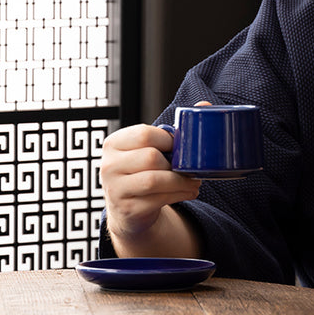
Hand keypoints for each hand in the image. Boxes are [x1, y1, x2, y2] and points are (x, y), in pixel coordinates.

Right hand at [100, 123, 201, 241]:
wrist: (128, 209)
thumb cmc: (143, 172)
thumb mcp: (149, 149)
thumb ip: (172, 129)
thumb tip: (204, 105)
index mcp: (114, 143)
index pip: (144, 134)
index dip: (168, 140)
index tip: (179, 147)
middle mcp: (109, 165)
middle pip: (151, 157)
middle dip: (175, 164)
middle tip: (189, 168)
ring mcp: (115, 189)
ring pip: (155, 180)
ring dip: (181, 181)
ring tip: (194, 182)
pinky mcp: (127, 209)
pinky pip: (158, 199)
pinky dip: (180, 195)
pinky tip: (189, 192)